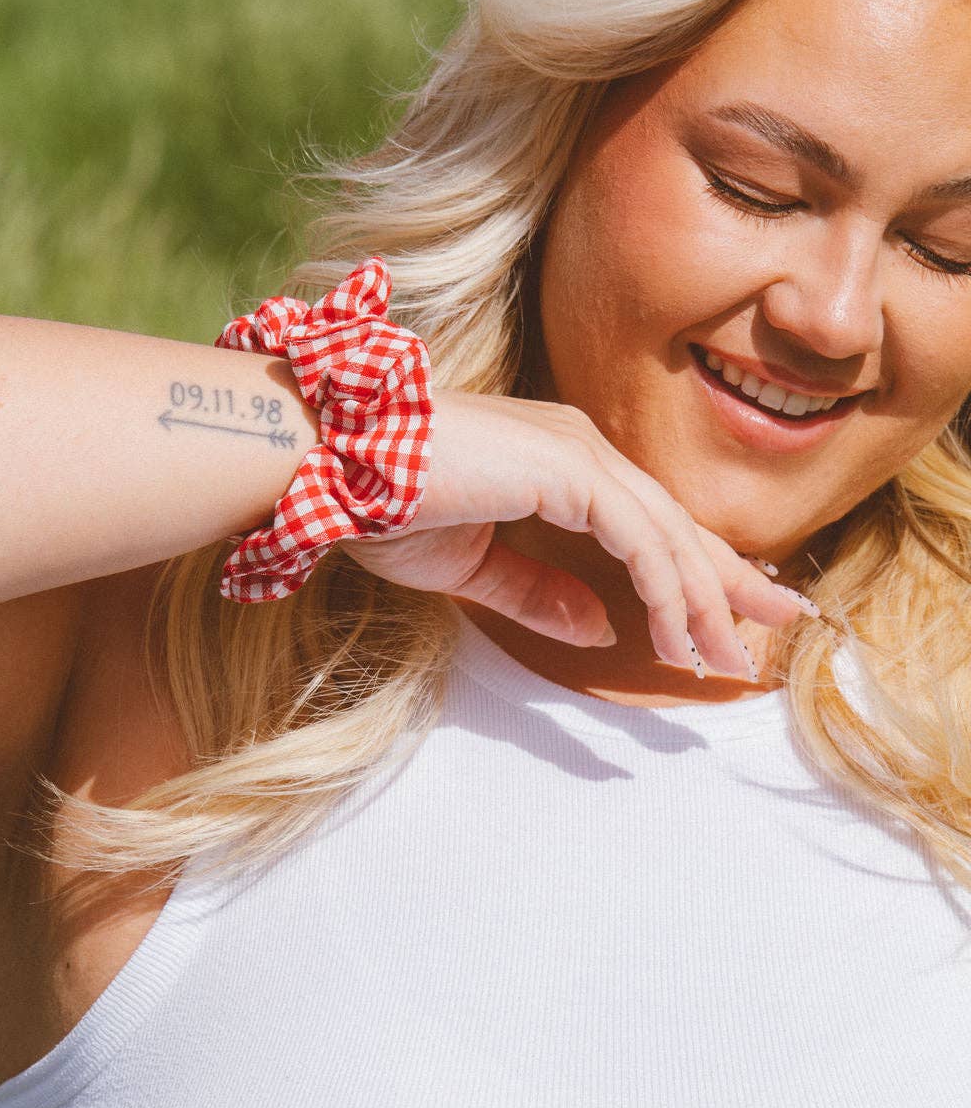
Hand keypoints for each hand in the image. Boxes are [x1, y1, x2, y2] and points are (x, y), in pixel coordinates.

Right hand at [341, 388, 816, 678]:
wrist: (324, 468)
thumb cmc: (380, 506)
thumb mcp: (475, 569)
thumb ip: (541, 595)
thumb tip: (601, 628)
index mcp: (559, 463)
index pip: (648, 524)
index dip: (698, 570)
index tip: (734, 614)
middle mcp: (580, 449)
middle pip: (677, 524)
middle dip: (732, 579)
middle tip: (782, 623)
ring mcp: (577, 453)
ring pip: (668, 536)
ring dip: (706, 601)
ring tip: (731, 658)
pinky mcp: (566, 469)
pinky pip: (640, 540)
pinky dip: (668, 590)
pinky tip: (680, 637)